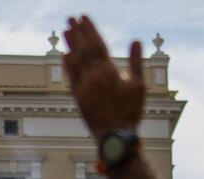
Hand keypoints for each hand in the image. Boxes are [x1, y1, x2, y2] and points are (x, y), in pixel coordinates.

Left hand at [62, 17, 144, 138]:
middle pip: (82, 49)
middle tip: (71, 18)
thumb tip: (136, 40)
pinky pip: (70, 76)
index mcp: (107, 71)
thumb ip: (136, 62)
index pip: (96, 44)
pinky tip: (65, 56)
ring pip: (74, 61)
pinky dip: (67, 64)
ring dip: (70, 45)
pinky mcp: (78, 98)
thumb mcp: (138, 86)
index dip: (89, 29)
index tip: (83, 17)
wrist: (114, 137)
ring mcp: (82, 88)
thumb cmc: (130, 113)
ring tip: (66, 31)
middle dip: (77, 32)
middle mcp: (91, 77)